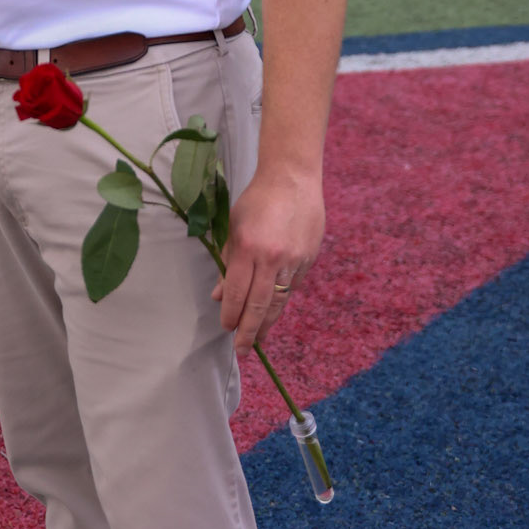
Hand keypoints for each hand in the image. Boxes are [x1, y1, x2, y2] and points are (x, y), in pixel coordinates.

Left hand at [211, 168, 324, 354]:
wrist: (292, 178)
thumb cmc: (257, 200)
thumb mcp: (235, 226)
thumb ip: (228, 262)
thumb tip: (220, 295)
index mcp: (248, 247)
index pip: (237, 293)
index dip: (231, 315)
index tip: (226, 328)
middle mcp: (271, 258)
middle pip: (259, 305)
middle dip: (249, 331)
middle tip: (243, 350)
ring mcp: (293, 260)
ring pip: (278, 302)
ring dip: (267, 323)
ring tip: (259, 339)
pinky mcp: (308, 260)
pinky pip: (292, 287)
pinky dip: (281, 299)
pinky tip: (273, 309)